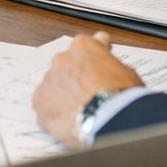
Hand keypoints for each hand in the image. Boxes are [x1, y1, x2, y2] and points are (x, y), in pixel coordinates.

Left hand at [32, 31, 143, 146]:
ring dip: (64, 95)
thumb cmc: (121, 95)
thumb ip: (110, 61)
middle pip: (67, 66)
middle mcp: (61, 59)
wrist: (108, 119)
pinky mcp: (39, 101)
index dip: (94, 57)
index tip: (97, 63)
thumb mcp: (126, 71)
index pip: (86, 46)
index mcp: (82, 46)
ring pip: (55, 86)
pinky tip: (68, 120)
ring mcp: (48, 80)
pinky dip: (54, 111)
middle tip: (90, 94)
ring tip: (81, 111)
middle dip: (76, 78)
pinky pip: (45, 104)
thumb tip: (107, 59)